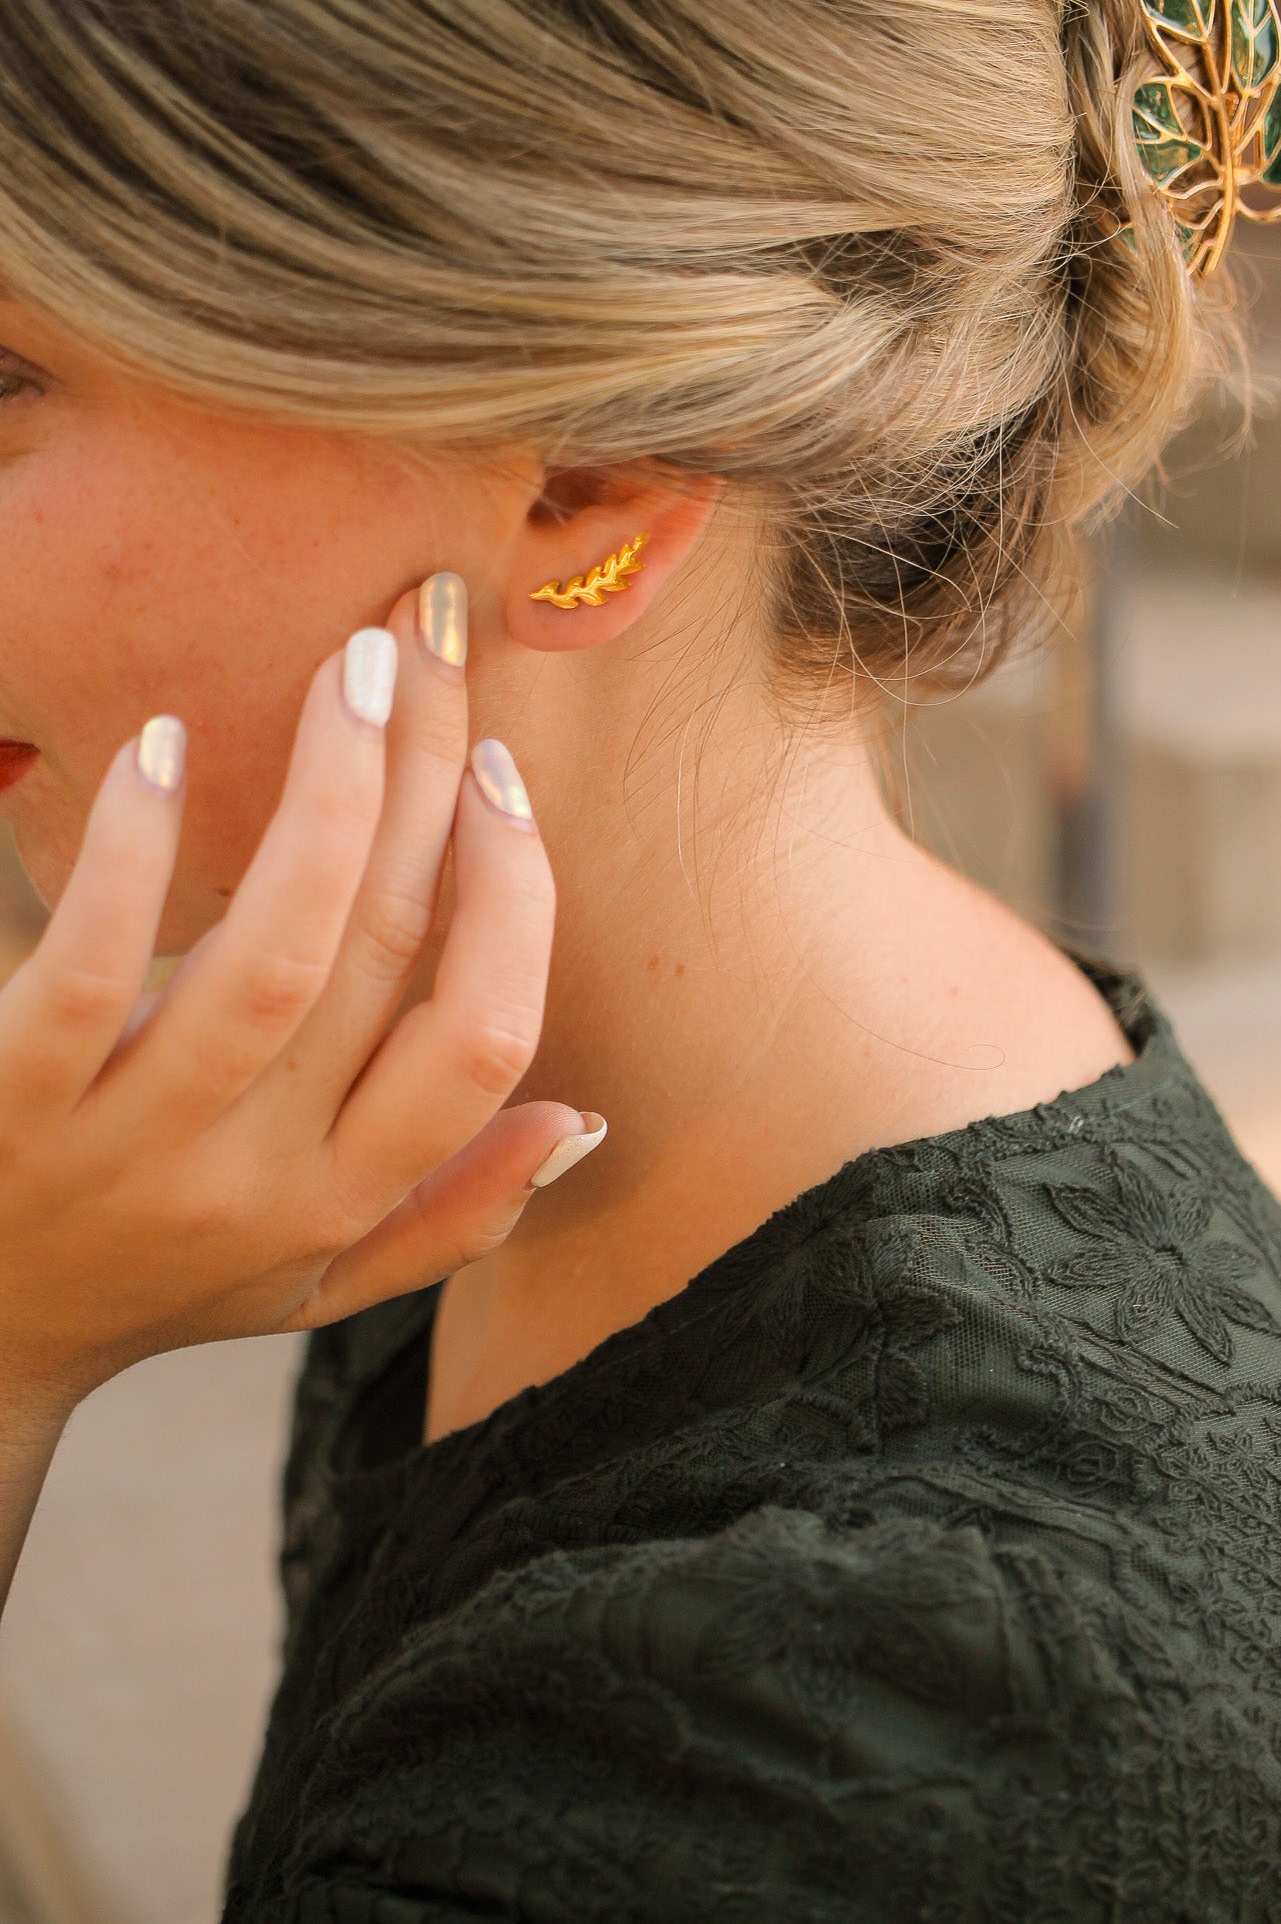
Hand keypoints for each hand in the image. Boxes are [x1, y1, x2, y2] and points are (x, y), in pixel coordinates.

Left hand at [0, 580, 591, 1422]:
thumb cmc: (161, 1285)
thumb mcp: (321, 1287)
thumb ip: (456, 1213)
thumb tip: (582, 1118)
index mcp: (345, 1200)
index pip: (483, 1042)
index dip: (514, 900)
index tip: (498, 780)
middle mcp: (259, 1176)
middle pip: (386, 955)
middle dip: (430, 779)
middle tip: (432, 637)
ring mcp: (136, 1141)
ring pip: (273, 959)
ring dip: (329, 800)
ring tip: (353, 668)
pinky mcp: (17, 1101)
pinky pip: (86, 969)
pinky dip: (136, 853)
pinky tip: (170, 747)